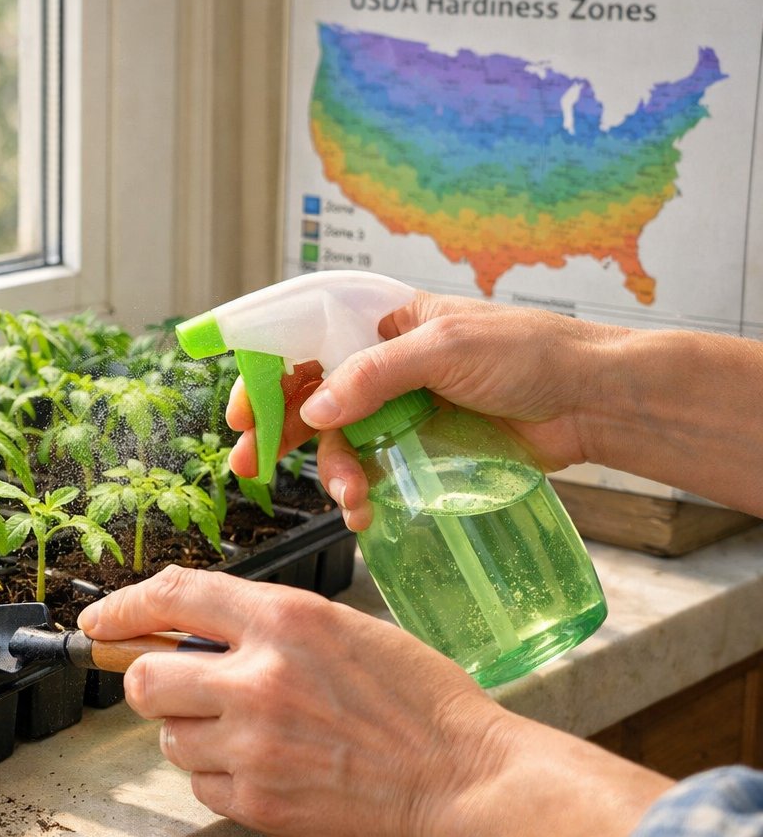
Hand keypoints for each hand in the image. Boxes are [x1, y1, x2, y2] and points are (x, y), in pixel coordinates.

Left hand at [78, 566, 674, 836]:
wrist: (465, 786)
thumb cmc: (420, 706)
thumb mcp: (347, 631)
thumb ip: (268, 626)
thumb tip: (194, 629)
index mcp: (288, 620)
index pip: (175, 595)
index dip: (124, 606)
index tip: (100, 621)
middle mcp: (260, 678)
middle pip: (146, 679)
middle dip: (155, 683)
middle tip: (185, 690)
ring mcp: (255, 745)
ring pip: (170, 738)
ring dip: (195, 735)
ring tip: (254, 735)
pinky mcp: (258, 803)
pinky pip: (203, 785)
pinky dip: (224, 778)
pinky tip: (273, 771)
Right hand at [230, 293, 618, 528]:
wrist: (595, 402)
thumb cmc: (530, 354)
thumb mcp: (445, 349)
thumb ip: (374, 376)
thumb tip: (315, 407)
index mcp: (385, 324)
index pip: (308, 343)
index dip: (268, 375)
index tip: (242, 413)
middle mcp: (385, 366)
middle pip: (312, 397)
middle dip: (279, 433)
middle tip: (249, 465)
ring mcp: (403, 411)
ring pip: (340, 442)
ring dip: (330, 472)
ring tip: (346, 499)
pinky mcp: (424, 451)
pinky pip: (374, 471)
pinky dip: (361, 493)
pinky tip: (365, 512)